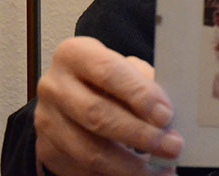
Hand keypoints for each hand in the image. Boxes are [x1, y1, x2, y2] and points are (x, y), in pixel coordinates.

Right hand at [34, 36, 181, 175]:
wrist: (71, 94)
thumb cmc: (108, 78)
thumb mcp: (126, 68)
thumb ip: (145, 83)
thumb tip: (167, 111)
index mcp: (75, 54)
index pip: (108, 72)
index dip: (139, 95)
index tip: (166, 115)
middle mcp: (54, 86)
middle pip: (97, 115)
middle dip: (140, 135)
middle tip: (172, 146)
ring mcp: (46, 120)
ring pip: (89, 150)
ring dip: (130, 165)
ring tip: (161, 170)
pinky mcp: (47, 150)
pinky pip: (82, 170)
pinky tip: (139, 175)